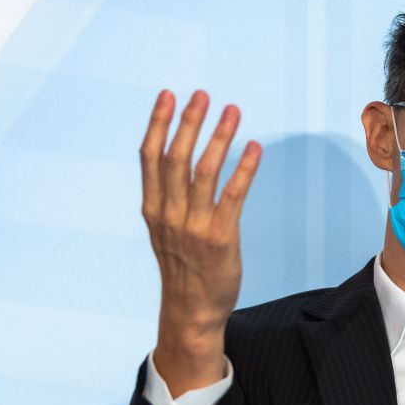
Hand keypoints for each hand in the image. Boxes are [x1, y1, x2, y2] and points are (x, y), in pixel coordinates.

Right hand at [140, 90, 261, 392]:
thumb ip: (167, 197)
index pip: (150, 157)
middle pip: (176, 158)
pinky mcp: (220, 238)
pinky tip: (254, 148)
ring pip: (204, 172)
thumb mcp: (164, 229)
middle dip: (189, 122)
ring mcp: (193, 227)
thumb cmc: (183, 267)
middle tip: (202, 93)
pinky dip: (244, 169)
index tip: (167, 95)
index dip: (158, 123)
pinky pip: (232, 196)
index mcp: (153, 209)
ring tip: (232, 111)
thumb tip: (174, 158)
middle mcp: (169, 214)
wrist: (191, 311)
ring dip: (219, 137)